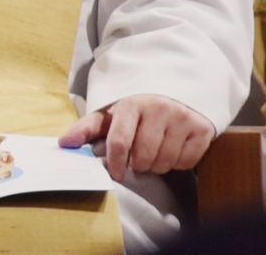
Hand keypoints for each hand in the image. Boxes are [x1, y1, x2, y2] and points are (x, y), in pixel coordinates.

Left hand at [60, 94, 214, 179]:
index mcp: (130, 104)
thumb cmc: (136, 109)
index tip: (116, 174)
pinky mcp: (201, 129)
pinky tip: (173, 149)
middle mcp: (158, 108)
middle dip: (138, 164)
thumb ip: (86, 128)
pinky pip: (186, 162)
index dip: (115, 163)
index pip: (119, 141)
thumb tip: (64, 144)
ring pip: (165, 162)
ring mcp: (181, 118)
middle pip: (143, 157)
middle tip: (138, 157)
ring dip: (157, 165)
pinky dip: (178, 163)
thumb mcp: (110, 114)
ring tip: (155, 152)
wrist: (174, 91)